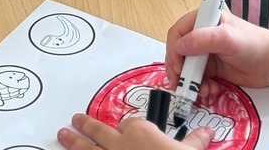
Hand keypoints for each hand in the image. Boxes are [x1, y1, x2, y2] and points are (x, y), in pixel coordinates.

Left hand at [58, 113, 212, 149]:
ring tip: (62, 136)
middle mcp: (121, 143)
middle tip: (73, 121)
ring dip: (74, 143)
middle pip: (99, 132)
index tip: (127, 131)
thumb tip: (206, 133)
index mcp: (141, 131)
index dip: (128, 129)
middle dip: (85, 126)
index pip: (129, 125)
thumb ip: (194, 141)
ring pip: (87, 149)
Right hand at [165, 8, 268, 91]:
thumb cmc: (252, 44)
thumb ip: (201, 40)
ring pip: (188, 69)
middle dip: (180, 71)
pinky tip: (212, 91)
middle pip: (179, 52)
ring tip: (204, 91)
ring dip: (191, 82)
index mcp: (203, 19)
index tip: (177, 68)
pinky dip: (201, 87)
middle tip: (182, 87)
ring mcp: (207, 53)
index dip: (173, 50)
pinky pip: (199, 79)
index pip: (178, 32)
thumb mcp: (226, 38)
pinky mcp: (213, 69)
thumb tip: (179, 47)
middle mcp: (202, 35)